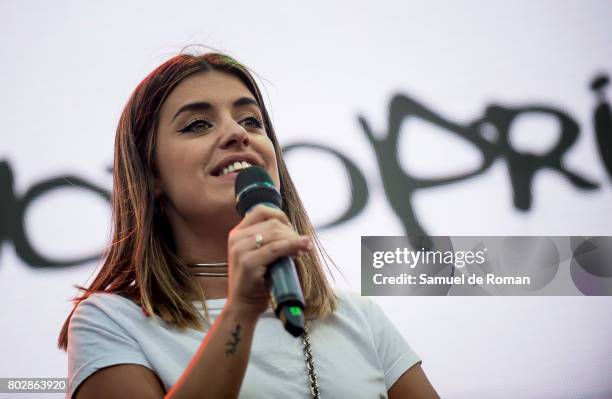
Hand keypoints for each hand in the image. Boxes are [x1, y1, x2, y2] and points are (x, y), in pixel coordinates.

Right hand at [226, 204, 311, 318]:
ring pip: (275, 233)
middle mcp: (236, 238)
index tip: (292, 230)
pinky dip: (293, 245)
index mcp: (237, 234)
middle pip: (272, 223)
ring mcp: (240, 250)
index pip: (261, 211)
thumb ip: (269, 241)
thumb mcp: (259, 256)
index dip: (281, 216)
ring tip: (304, 249)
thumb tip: (293, 231)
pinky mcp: (248, 262)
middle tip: (303, 244)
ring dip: (294, 239)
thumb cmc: (256, 282)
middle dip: (292, 232)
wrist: (244, 306)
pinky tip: (304, 247)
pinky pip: (276, 248)